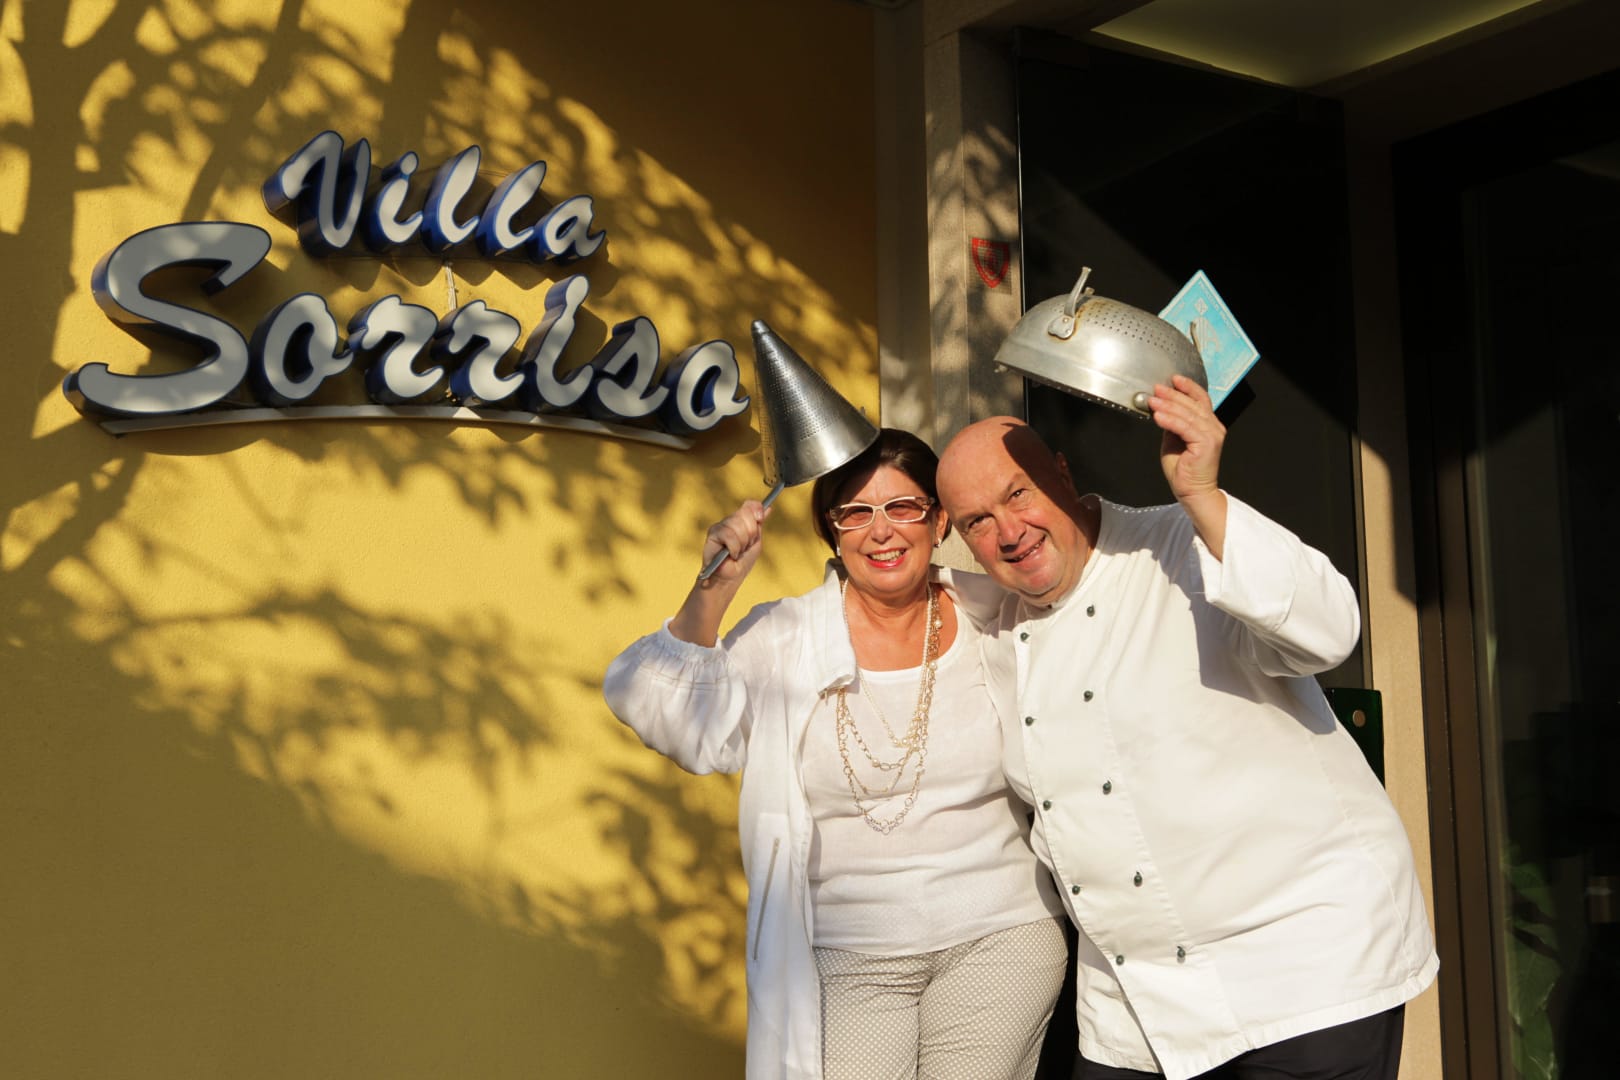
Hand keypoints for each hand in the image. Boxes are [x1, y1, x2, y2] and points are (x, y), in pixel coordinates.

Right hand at [699, 499, 770, 584]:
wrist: (731, 577)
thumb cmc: (742, 562)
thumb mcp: (755, 542)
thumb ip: (758, 525)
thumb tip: (768, 508)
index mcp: (741, 521)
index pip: (749, 505)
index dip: (756, 509)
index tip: (760, 519)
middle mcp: (730, 521)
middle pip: (745, 514)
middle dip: (750, 534)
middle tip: (746, 546)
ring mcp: (721, 526)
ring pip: (737, 524)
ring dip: (742, 543)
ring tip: (737, 552)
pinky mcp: (713, 534)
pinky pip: (728, 535)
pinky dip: (734, 548)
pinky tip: (731, 554)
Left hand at [1148, 374, 1227, 557]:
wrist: (1192, 492)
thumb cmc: (1184, 470)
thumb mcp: (1174, 440)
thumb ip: (1173, 424)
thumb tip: (1163, 409)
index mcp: (1208, 425)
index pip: (1201, 399)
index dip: (1188, 387)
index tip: (1173, 379)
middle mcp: (1214, 427)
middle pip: (1193, 404)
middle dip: (1172, 395)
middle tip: (1156, 389)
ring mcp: (1212, 435)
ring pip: (1188, 414)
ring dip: (1168, 406)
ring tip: (1153, 401)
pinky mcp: (1207, 444)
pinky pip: (1185, 428)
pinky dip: (1170, 420)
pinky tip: (1158, 416)